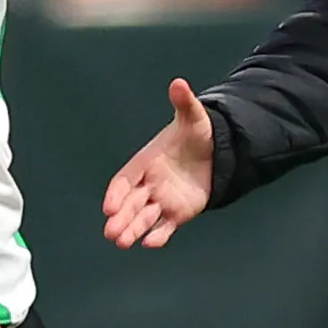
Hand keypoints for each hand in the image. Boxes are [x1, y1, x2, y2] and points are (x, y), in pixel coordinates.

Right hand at [103, 78, 216, 249]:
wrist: (217, 153)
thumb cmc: (198, 136)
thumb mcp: (194, 119)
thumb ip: (184, 104)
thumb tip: (179, 83)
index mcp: (146, 162)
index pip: (125, 179)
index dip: (116, 192)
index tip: (109, 206)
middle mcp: (149, 184)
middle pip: (130, 203)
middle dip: (120, 217)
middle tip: (111, 231)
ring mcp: (162, 200)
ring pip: (143, 218)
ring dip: (132, 230)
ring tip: (122, 242)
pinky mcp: (178, 213)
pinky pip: (165, 226)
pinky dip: (158, 235)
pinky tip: (151, 244)